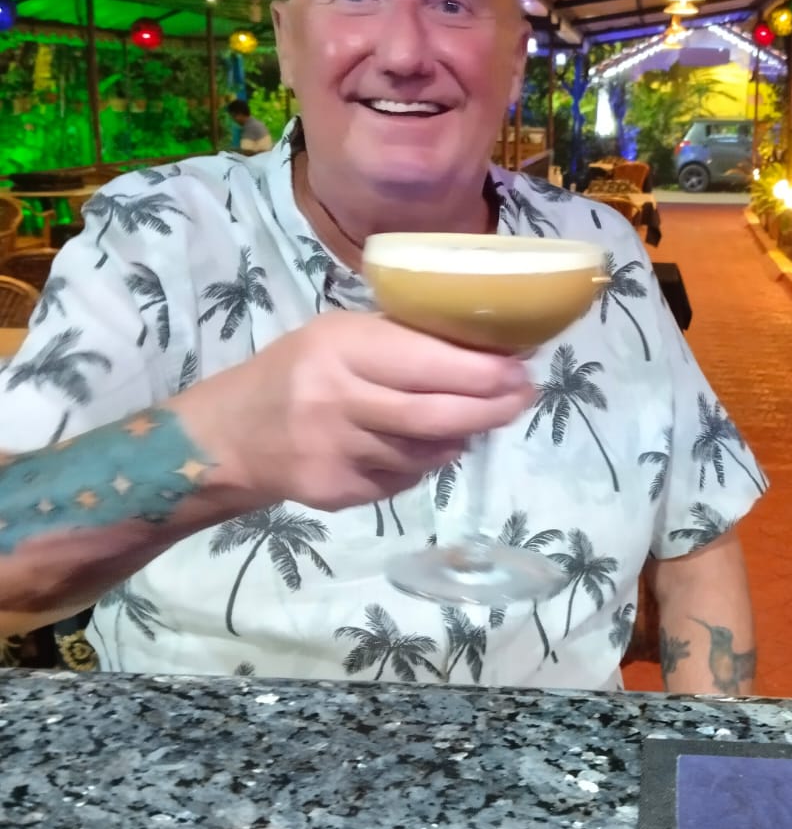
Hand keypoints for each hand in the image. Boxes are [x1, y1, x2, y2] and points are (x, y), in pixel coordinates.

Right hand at [171, 311, 534, 511]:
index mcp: (341, 349)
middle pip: (435, 415)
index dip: (483, 372)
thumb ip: (401, 344)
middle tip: (522, 399)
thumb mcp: (340, 337)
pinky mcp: (338, 492)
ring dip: (461, 436)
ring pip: (425, 452)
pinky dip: (426, 462)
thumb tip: (485, 353)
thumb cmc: (298, 371)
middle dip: (490, 409)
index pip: (427, 364)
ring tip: (477, 418)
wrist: (231, 435)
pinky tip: (427, 447)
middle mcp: (337, 400)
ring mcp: (337, 452)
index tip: (521, 370)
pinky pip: (404, 478)